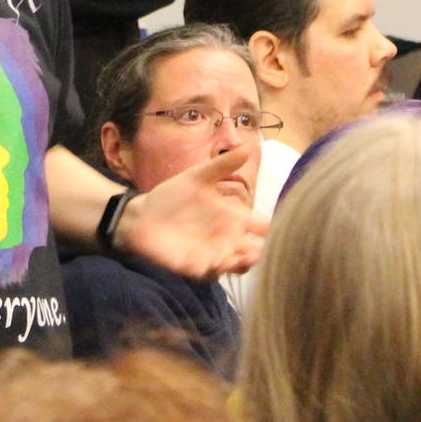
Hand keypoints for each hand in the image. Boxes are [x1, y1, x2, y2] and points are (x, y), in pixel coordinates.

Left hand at [114, 146, 268, 278]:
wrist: (142, 215)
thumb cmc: (172, 195)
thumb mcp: (197, 177)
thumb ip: (222, 165)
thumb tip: (248, 147)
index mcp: (232, 217)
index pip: (260, 226)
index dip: (273, 229)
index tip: (278, 228)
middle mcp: (226, 238)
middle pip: (254, 250)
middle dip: (262, 252)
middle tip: (262, 248)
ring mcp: (213, 253)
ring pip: (238, 265)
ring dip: (243, 263)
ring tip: (244, 256)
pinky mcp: (196, 266)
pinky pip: (213, 274)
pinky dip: (218, 270)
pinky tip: (218, 262)